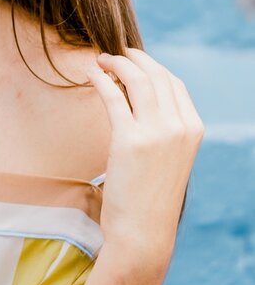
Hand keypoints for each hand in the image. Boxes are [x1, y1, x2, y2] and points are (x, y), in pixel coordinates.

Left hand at [85, 48, 201, 265]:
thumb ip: (160, 132)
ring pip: (138, 81)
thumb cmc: (149, 198)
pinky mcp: (130, 140)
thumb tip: (138, 110)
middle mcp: (180, 126)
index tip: (132, 61)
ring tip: (100, 60)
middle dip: (134, 60)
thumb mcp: (166, 159)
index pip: (174, 85)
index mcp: (193, 128)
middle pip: (158, 76)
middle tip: (113, 54)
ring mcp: (158, 132)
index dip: (151, 68)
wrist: (144, 230)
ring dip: (117, 65)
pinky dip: (102, 81)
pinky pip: (115, 98)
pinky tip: (90, 74)